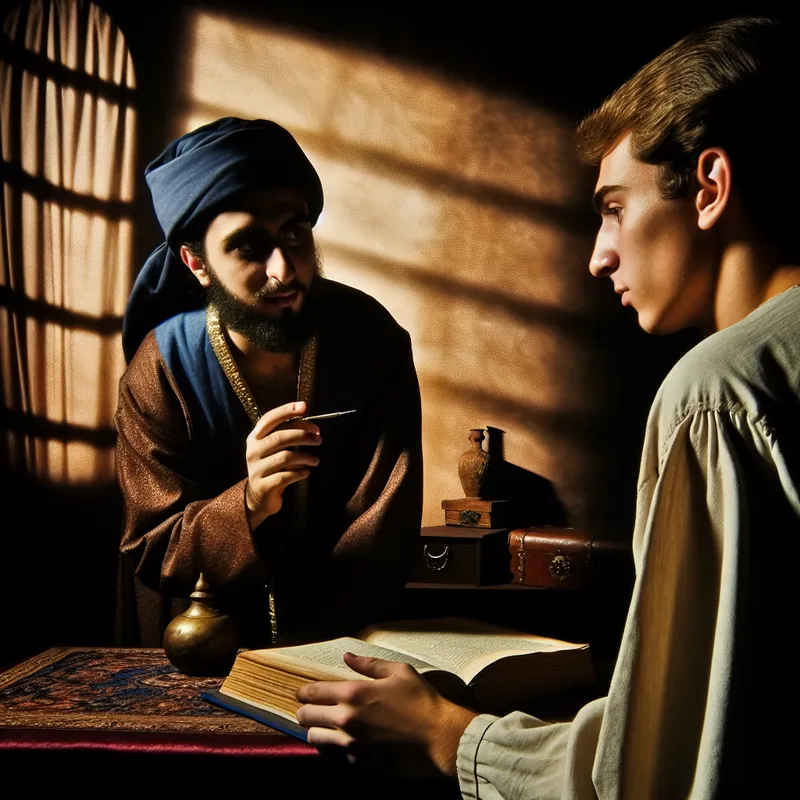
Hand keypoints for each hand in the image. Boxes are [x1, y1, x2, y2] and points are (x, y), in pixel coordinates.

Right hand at [245, 400, 321, 527]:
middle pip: (280, 437)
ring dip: (305, 457)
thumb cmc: (272, 467)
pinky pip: (286, 476)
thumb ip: (290, 435)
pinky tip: (306, 472)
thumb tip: (313, 427)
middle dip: (303, 436)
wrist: (259, 497)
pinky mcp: (263, 486)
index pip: (269, 419)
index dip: (286, 411)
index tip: (304, 407)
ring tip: (316, 460)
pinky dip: (300, 472)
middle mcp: (253, 451)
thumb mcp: (277, 450)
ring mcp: (256, 469)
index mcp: (255, 438)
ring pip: (285, 457)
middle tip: (319, 439)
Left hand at [295, 653, 477, 776]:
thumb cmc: (421, 700)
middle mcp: (346, 719)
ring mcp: (350, 744)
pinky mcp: (359, 762)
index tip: (305, 692)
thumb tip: (347, 657)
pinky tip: (346, 739)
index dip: (304, 691)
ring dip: (317, 730)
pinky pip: (334, 754)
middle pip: (305, 717)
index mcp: (353, 693)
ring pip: (314, 738)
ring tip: (327, 725)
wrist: (438, 737)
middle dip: (306, 710)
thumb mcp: (398, 672)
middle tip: (314, 708)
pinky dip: (335, 747)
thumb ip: (369, 664)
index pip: (312, 692)